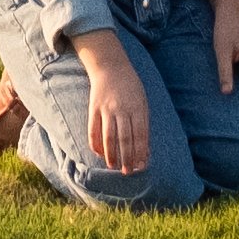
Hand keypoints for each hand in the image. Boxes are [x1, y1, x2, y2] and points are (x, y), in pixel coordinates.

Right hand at [70, 26, 151, 178]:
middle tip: (128, 171)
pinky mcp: (93, 108)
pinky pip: (93, 130)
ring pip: (109, 137)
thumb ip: (143, 124)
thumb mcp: (142, 101)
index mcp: (137, 107)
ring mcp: (106, 109)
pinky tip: (100, 154)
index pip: (140, 135)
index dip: (140, 152)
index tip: (141, 166)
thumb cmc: (131, 87)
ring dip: (111, 154)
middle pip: (125, 138)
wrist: (110, 66)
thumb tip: (144, 149)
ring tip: (114, 166)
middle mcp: (122, 109)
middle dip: (127, 158)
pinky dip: (96, 144)